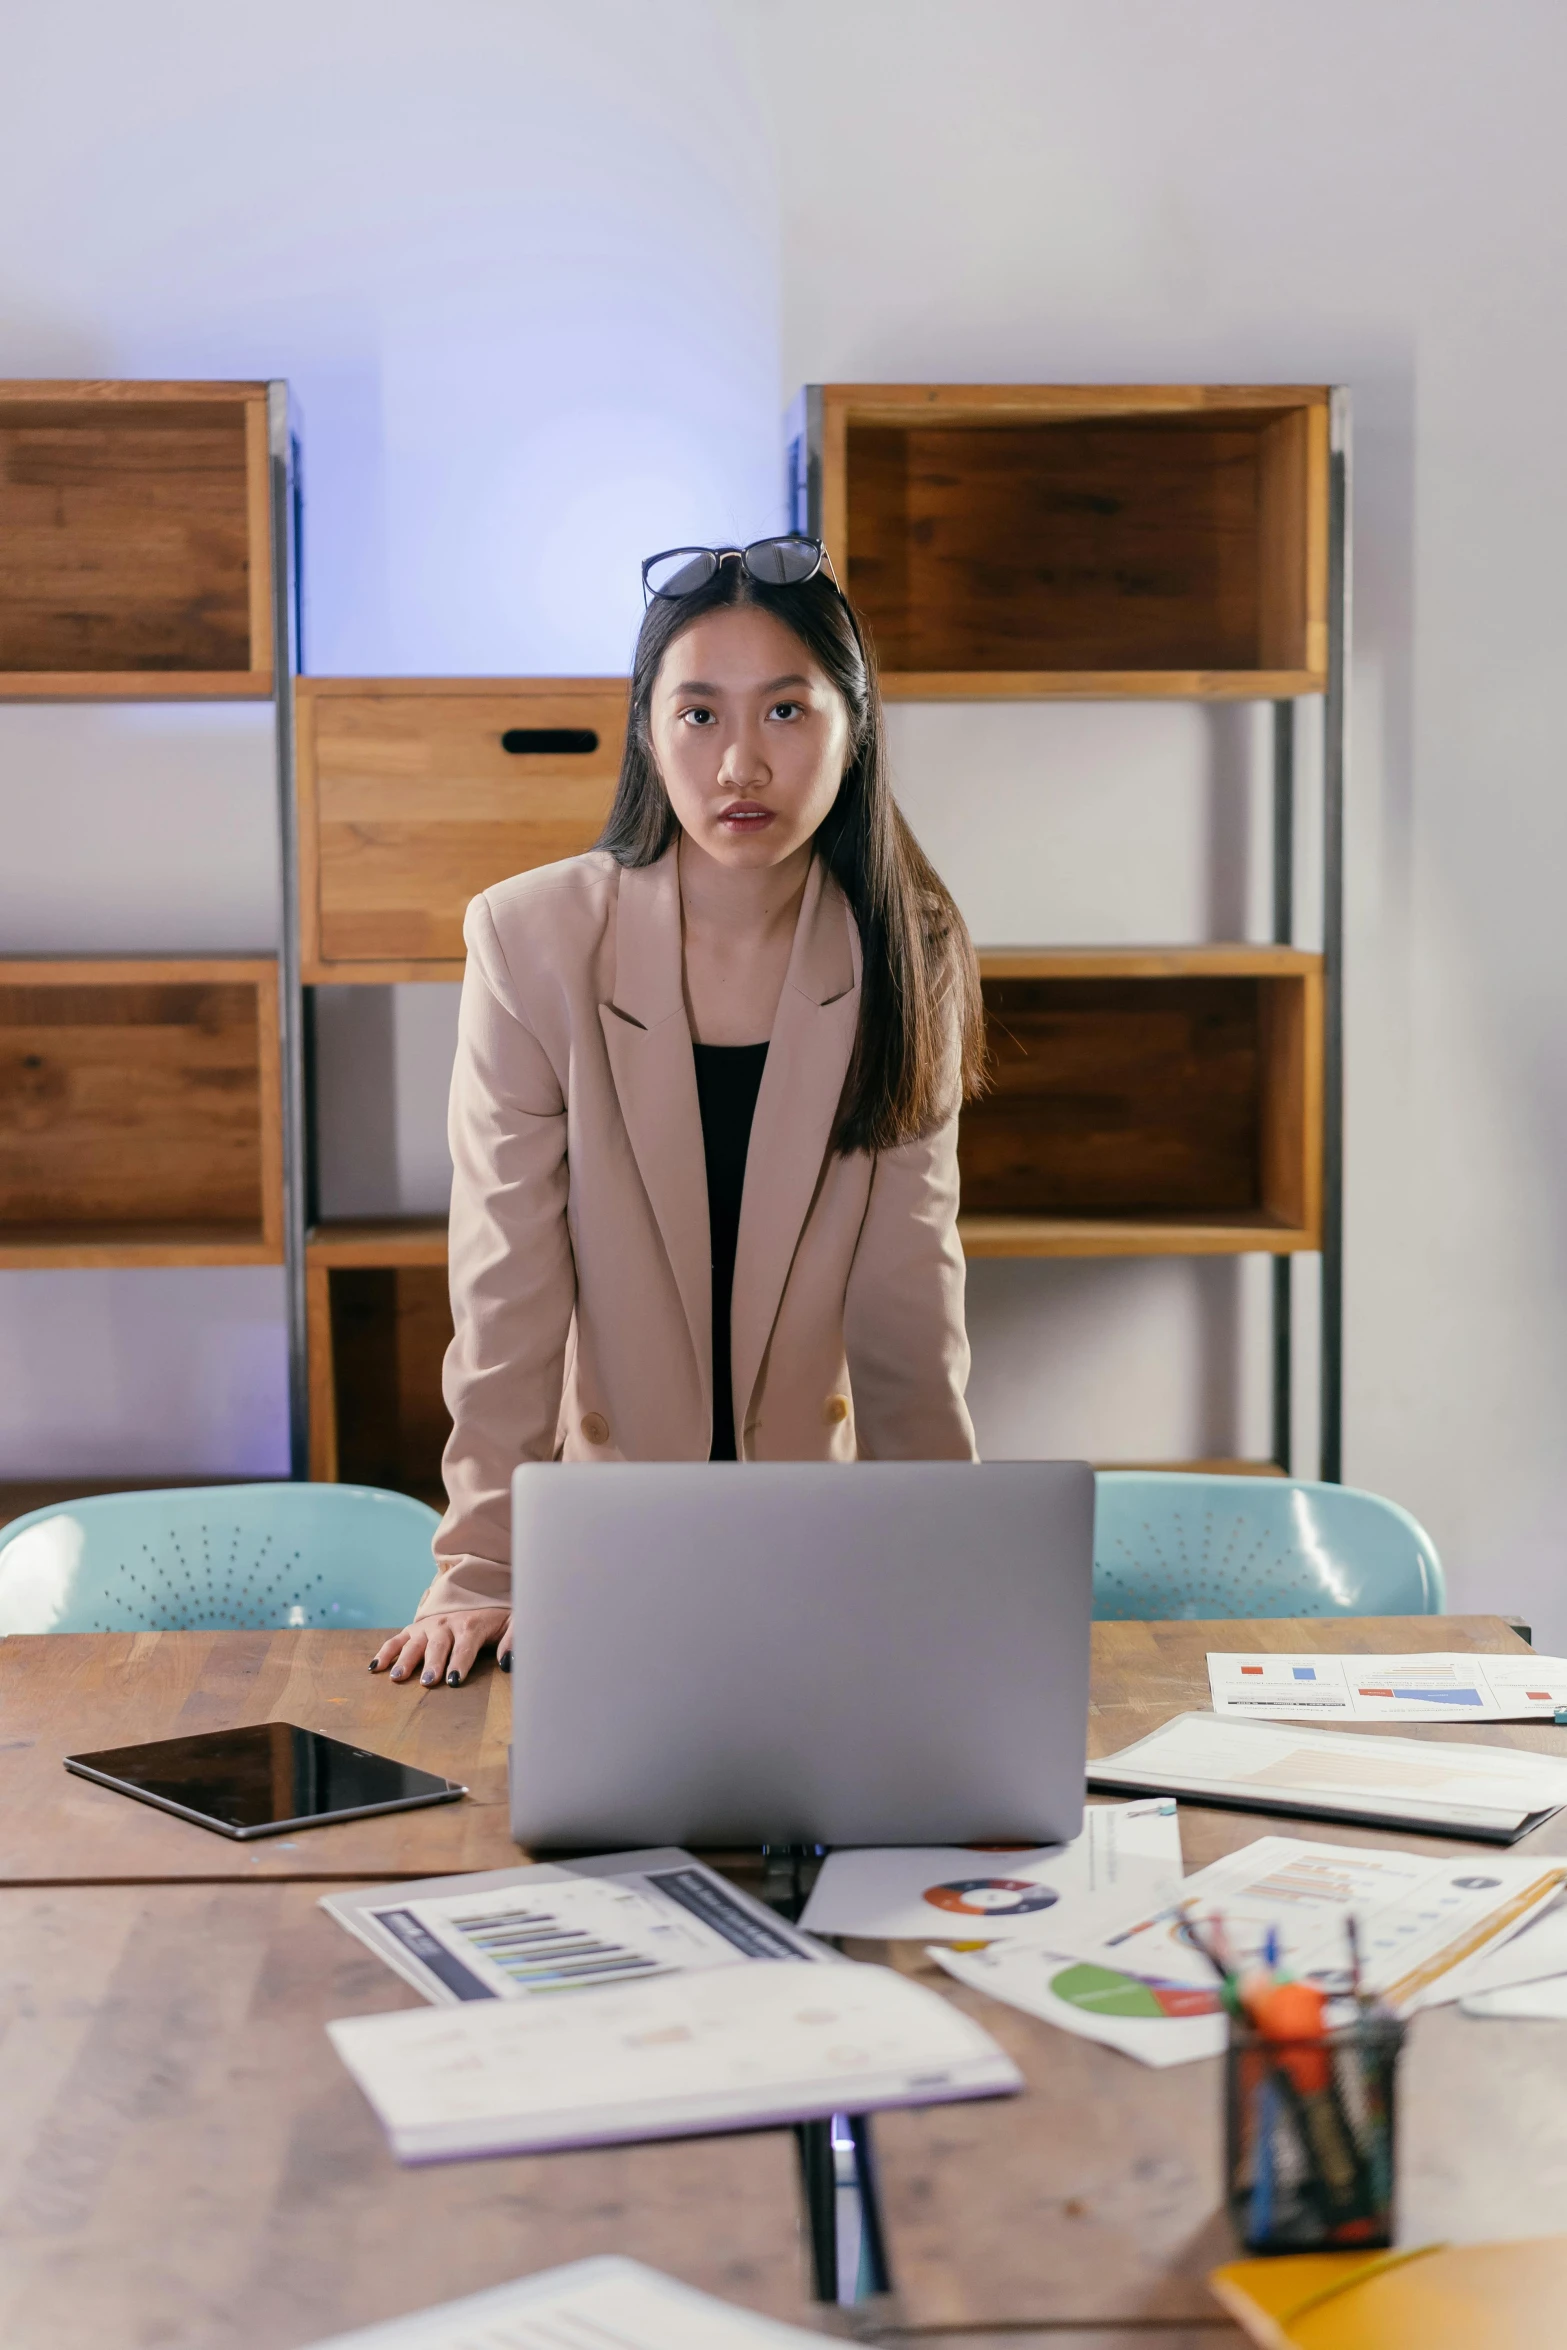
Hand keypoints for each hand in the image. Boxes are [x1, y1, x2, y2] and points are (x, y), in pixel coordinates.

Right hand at [370, 1610, 511, 1687]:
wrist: (480, 1595)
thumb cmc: (497, 1619)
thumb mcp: (514, 1624)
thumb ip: (513, 1641)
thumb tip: (507, 1662)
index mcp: (471, 1625)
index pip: (464, 1647)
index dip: (459, 1663)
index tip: (454, 1681)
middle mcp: (446, 1624)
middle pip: (438, 1646)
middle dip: (432, 1663)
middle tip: (428, 1681)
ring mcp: (428, 1625)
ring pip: (415, 1643)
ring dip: (406, 1659)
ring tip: (397, 1676)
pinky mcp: (416, 1627)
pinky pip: (398, 1639)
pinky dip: (385, 1651)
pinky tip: (376, 1667)